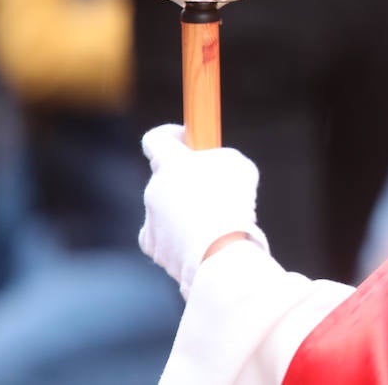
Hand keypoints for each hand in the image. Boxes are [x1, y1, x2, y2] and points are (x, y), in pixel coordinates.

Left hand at [139, 124, 269, 298]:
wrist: (220, 251)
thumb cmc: (232, 201)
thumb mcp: (237, 164)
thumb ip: (218, 159)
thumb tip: (211, 166)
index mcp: (170, 163)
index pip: (155, 140)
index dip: (170, 136)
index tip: (187, 139)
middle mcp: (153, 189)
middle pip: (167, 177)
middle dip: (187, 180)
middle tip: (216, 188)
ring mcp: (150, 219)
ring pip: (167, 209)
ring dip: (186, 210)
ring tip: (217, 222)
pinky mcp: (152, 248)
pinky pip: (164, 237)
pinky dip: (180, 238)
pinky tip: (202, 242)